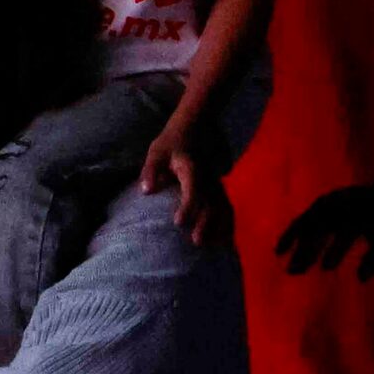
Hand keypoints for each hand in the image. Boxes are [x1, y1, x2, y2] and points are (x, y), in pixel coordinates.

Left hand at [139, 122, 230, 247]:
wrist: (195, 126)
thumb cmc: (172, 141)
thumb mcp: (157, 151)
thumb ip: (151, 170)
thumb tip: (146, 191)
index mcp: (191, 168)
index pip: (192, 189)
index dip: (188, 206)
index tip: (178, 223)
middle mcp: (208, 177)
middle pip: (211, 202)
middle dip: (206, 223)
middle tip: (197, 242)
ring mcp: (216, 182)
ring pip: (223, 206)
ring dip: (220, 226)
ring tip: (214, 247)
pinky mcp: (220, 187)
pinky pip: (227, 207)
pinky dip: (228, 223)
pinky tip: (225, 241)